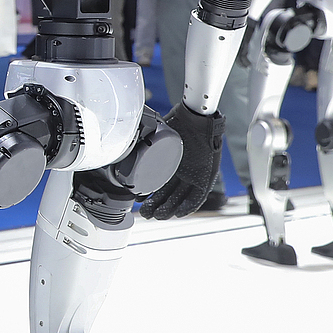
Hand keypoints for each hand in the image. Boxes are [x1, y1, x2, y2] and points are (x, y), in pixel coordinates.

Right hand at [139, 105, 223, 219]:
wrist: (196, 117)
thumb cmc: (179, 121)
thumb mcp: (158, 136)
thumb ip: (146, 143)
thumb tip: (126, 142)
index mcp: (170, 164)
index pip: (159, 185)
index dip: (149, 196)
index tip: (139, 202)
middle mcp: (182, 172)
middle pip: (168, 195)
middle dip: (156, 206)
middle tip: (145, 214)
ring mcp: (194, 175)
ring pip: (181, 198)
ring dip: (169, 209)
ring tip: (157, 216)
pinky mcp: (206, 177)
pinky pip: (197, 197)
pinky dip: (188, 206)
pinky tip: (177, 213)